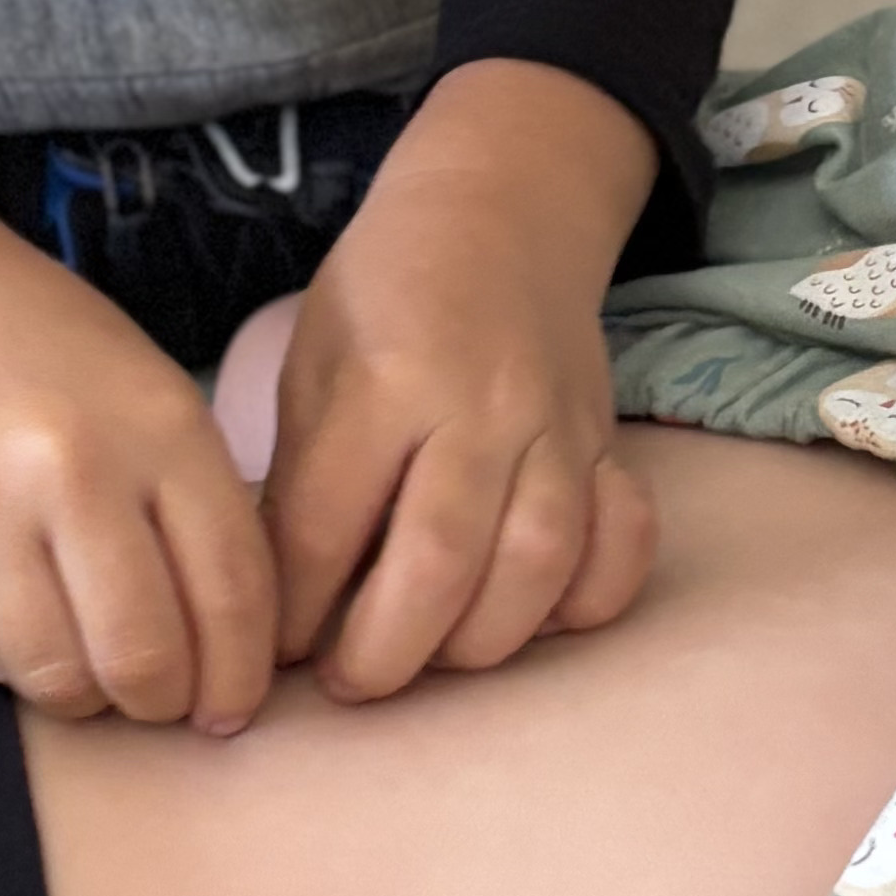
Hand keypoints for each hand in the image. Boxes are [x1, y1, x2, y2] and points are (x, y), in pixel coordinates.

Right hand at [0, 69, 274, 725]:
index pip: (231, 592)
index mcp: (159, 428)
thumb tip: (238, 654)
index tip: (230, 707)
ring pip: (55, 675)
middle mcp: (69, 469)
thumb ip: (202, 513)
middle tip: (157, 699)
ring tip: (89, 667)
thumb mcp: (156, 401)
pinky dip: (10, 659)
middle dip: (161, 703)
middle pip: (142, 656)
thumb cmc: (50, 359)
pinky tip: (21, 616)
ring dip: (85, 696)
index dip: (239, 675)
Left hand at [261, 61, 661, 700]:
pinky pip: (621, 541)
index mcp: (384, 382)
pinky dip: (588, 599)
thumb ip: (303, 480)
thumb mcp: (312, 363)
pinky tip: (538, 620)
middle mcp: (479, 408)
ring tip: (433, 658)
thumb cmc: (386, 294)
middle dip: (385, 652)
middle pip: (440, 563)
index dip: (296, 611)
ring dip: (481, 640)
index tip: (273, 652)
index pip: (330, 527)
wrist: (502, 211)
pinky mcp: (608, 445)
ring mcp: (557, 429)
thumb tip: (281, 607)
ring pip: (538, 565)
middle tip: (351, 685)